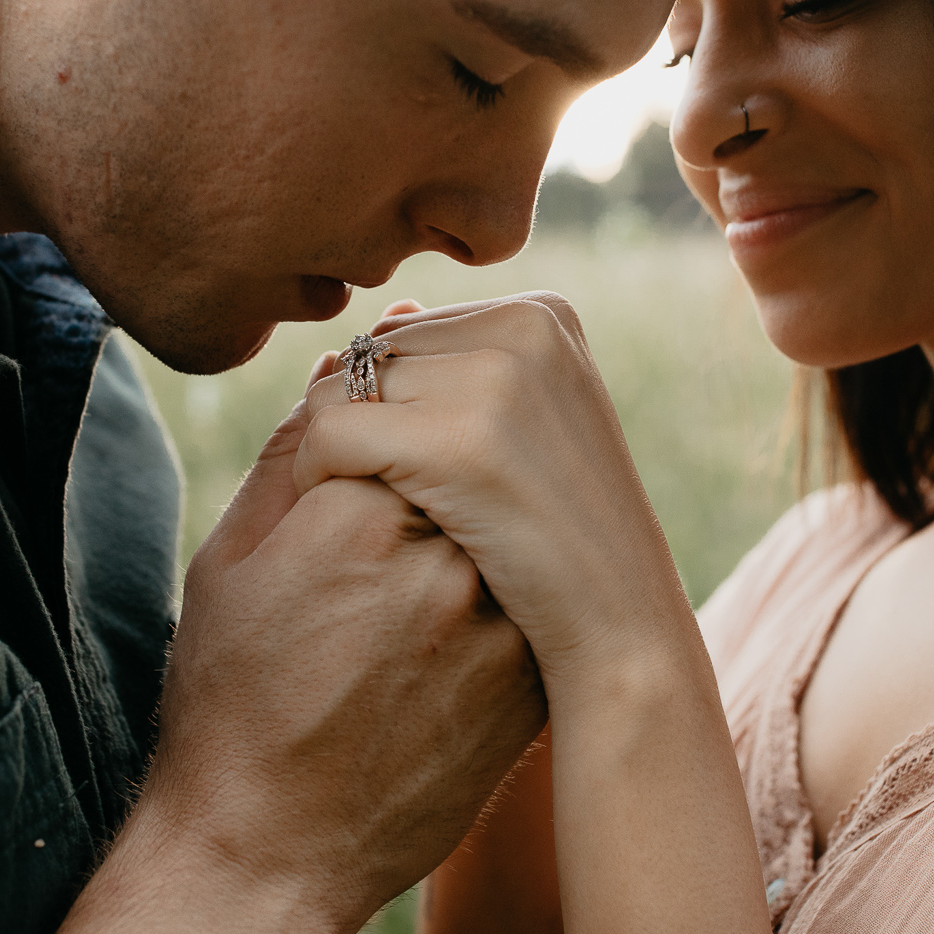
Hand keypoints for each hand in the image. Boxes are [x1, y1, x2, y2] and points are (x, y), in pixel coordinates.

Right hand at [142, 386, 546, 932]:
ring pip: (498, 529)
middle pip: (456, 465)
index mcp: (355, 512)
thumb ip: (294, 450)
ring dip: (465, 542)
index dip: (367, 448)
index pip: (397, 416)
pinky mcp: (530, 682)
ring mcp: (497, 624)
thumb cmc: (228, 703)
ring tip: (397, 617)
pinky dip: (493, 604)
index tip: (340, 496)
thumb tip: (352, 365)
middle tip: (368, 570)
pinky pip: (525, 598)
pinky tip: (429, 656)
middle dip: (424, 487)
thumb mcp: (228, 562)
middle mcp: (442, 558)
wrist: (266, 857)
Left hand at [293, 294, 696, 700]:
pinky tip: (338, 522)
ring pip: (337, 388)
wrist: (620, 623)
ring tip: (366, 508)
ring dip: (329, 451)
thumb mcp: (533, 424)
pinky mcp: (457, 441)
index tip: (414, 472)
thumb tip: (392, 311)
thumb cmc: (563, 538)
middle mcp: (525, 326)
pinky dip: (313, 477)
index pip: (406, 333)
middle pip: (369, 355)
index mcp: (543, 313)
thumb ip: (467, 364)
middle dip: (356, 422)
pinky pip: (327, 433)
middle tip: (381, 496)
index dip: (386, 407)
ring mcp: (497, 379)